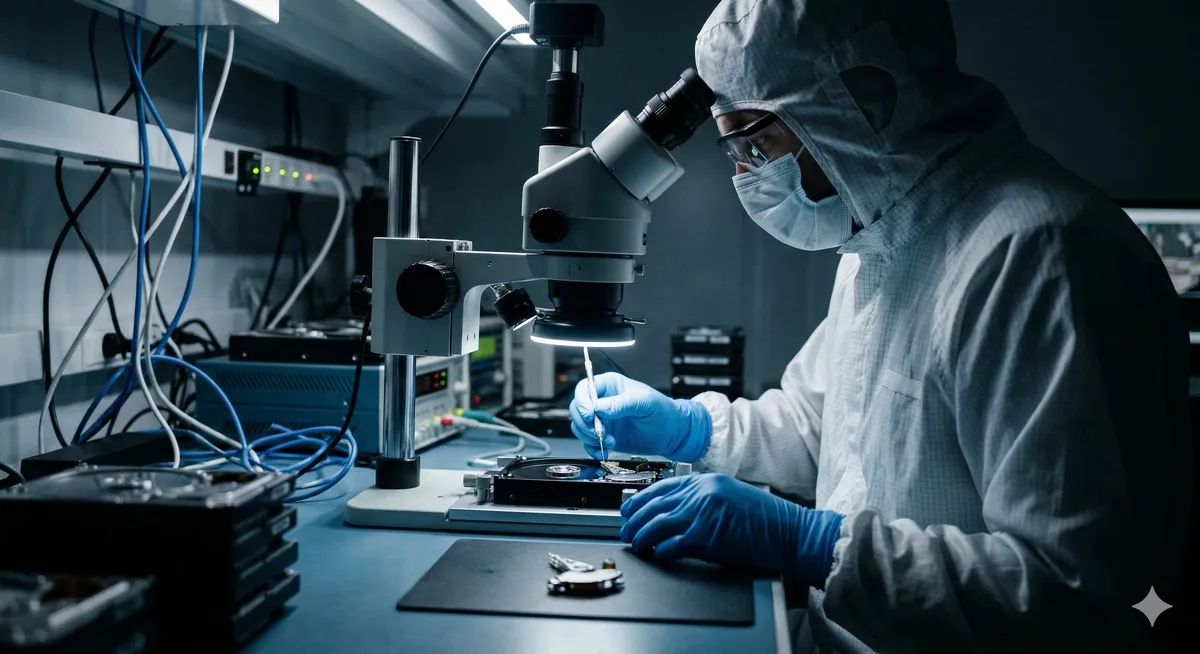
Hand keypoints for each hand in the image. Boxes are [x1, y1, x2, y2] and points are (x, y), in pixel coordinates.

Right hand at [569, 373, 711, 461]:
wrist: (671, 433)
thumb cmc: (662, 411)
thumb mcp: (644, 402)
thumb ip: (622, 403)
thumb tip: (600, 407)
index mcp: (610, 385)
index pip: (585, 388)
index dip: (583, 401)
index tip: (589, 414)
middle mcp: (602, 401)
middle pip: (577, 408)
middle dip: (585, 423)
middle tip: (600, 432)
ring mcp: (601, 419)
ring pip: (579, 427)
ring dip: (590, 437)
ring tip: (610, 442)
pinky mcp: (604, 436)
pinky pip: (587, 442)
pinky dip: (592, 449)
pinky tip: (604, 451)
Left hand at [620, 473, 843, 587]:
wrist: (789, 532)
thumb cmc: (766, 519)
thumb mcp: (731, 495)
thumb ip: (704, 497)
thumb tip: (675, 510)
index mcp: (707, 480)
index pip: (662, 486)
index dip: (640, 499)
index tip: (629, 508)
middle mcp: (701, 493)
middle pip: (654, 505)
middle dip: (634, 519)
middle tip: (626, 530)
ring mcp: (701, 514)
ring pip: (656, 524)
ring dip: (641, 536)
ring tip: (636, 544)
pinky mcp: (704, 537)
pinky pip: (670, 545)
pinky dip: (660, 552)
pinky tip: (657, 555)